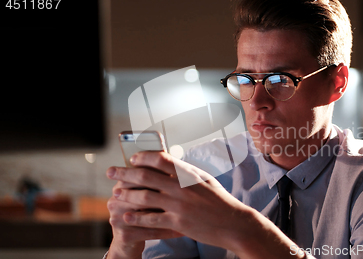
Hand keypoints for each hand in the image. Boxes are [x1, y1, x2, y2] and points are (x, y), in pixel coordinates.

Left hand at [108, 151, 305, 258]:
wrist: (234, 224)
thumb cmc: (220, 201)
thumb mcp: (204, 179)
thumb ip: (186, 172)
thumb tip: (169, 162)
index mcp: (188, 174)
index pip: (160, 158)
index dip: (143, 157)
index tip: (132, 159)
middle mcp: (181, 187)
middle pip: (146, 176)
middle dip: (124, 173)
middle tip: (111, 173)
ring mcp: (179, 205)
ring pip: (145, 197)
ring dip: (127, 195)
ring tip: (115, 194)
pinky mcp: (178, 223)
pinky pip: (151, 219)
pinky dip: (137, 217)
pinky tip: (126, 216)